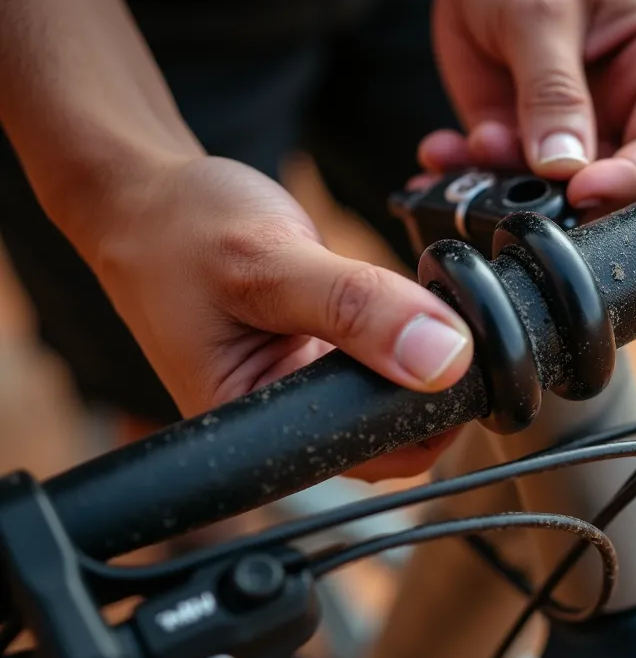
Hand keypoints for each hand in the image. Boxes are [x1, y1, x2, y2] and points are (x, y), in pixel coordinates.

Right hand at [86, 156, 474, 480]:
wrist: (147, 198)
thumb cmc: (179, 229)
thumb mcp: (268, 261)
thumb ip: (356, 307)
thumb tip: (445, 358)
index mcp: (255, 433)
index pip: (374, 459)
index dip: (432, 418)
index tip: (466, 359)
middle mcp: (283, 424)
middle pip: (395, 435)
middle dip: (435, 385)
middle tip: (449, 317)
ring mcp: (305, 391)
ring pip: (396, 395)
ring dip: (425, 353)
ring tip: (423, 301)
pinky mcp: (320, 359)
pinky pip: (383, 359)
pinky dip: (407, 329)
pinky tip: (406, 297)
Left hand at [424, 0, 635, 209]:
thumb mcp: (542, 11)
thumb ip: (553, 91)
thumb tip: (564, 168)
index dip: (627, 181)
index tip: (578, 193)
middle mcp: (632, 104)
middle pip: (616, 181)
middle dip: (557, 193)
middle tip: (510, 183)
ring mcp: (582, 126)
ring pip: (556, 190)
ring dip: (504, 183)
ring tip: (466, 151)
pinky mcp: (530, 136)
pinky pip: (507, 174)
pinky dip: (470, 176)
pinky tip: (443, 156)